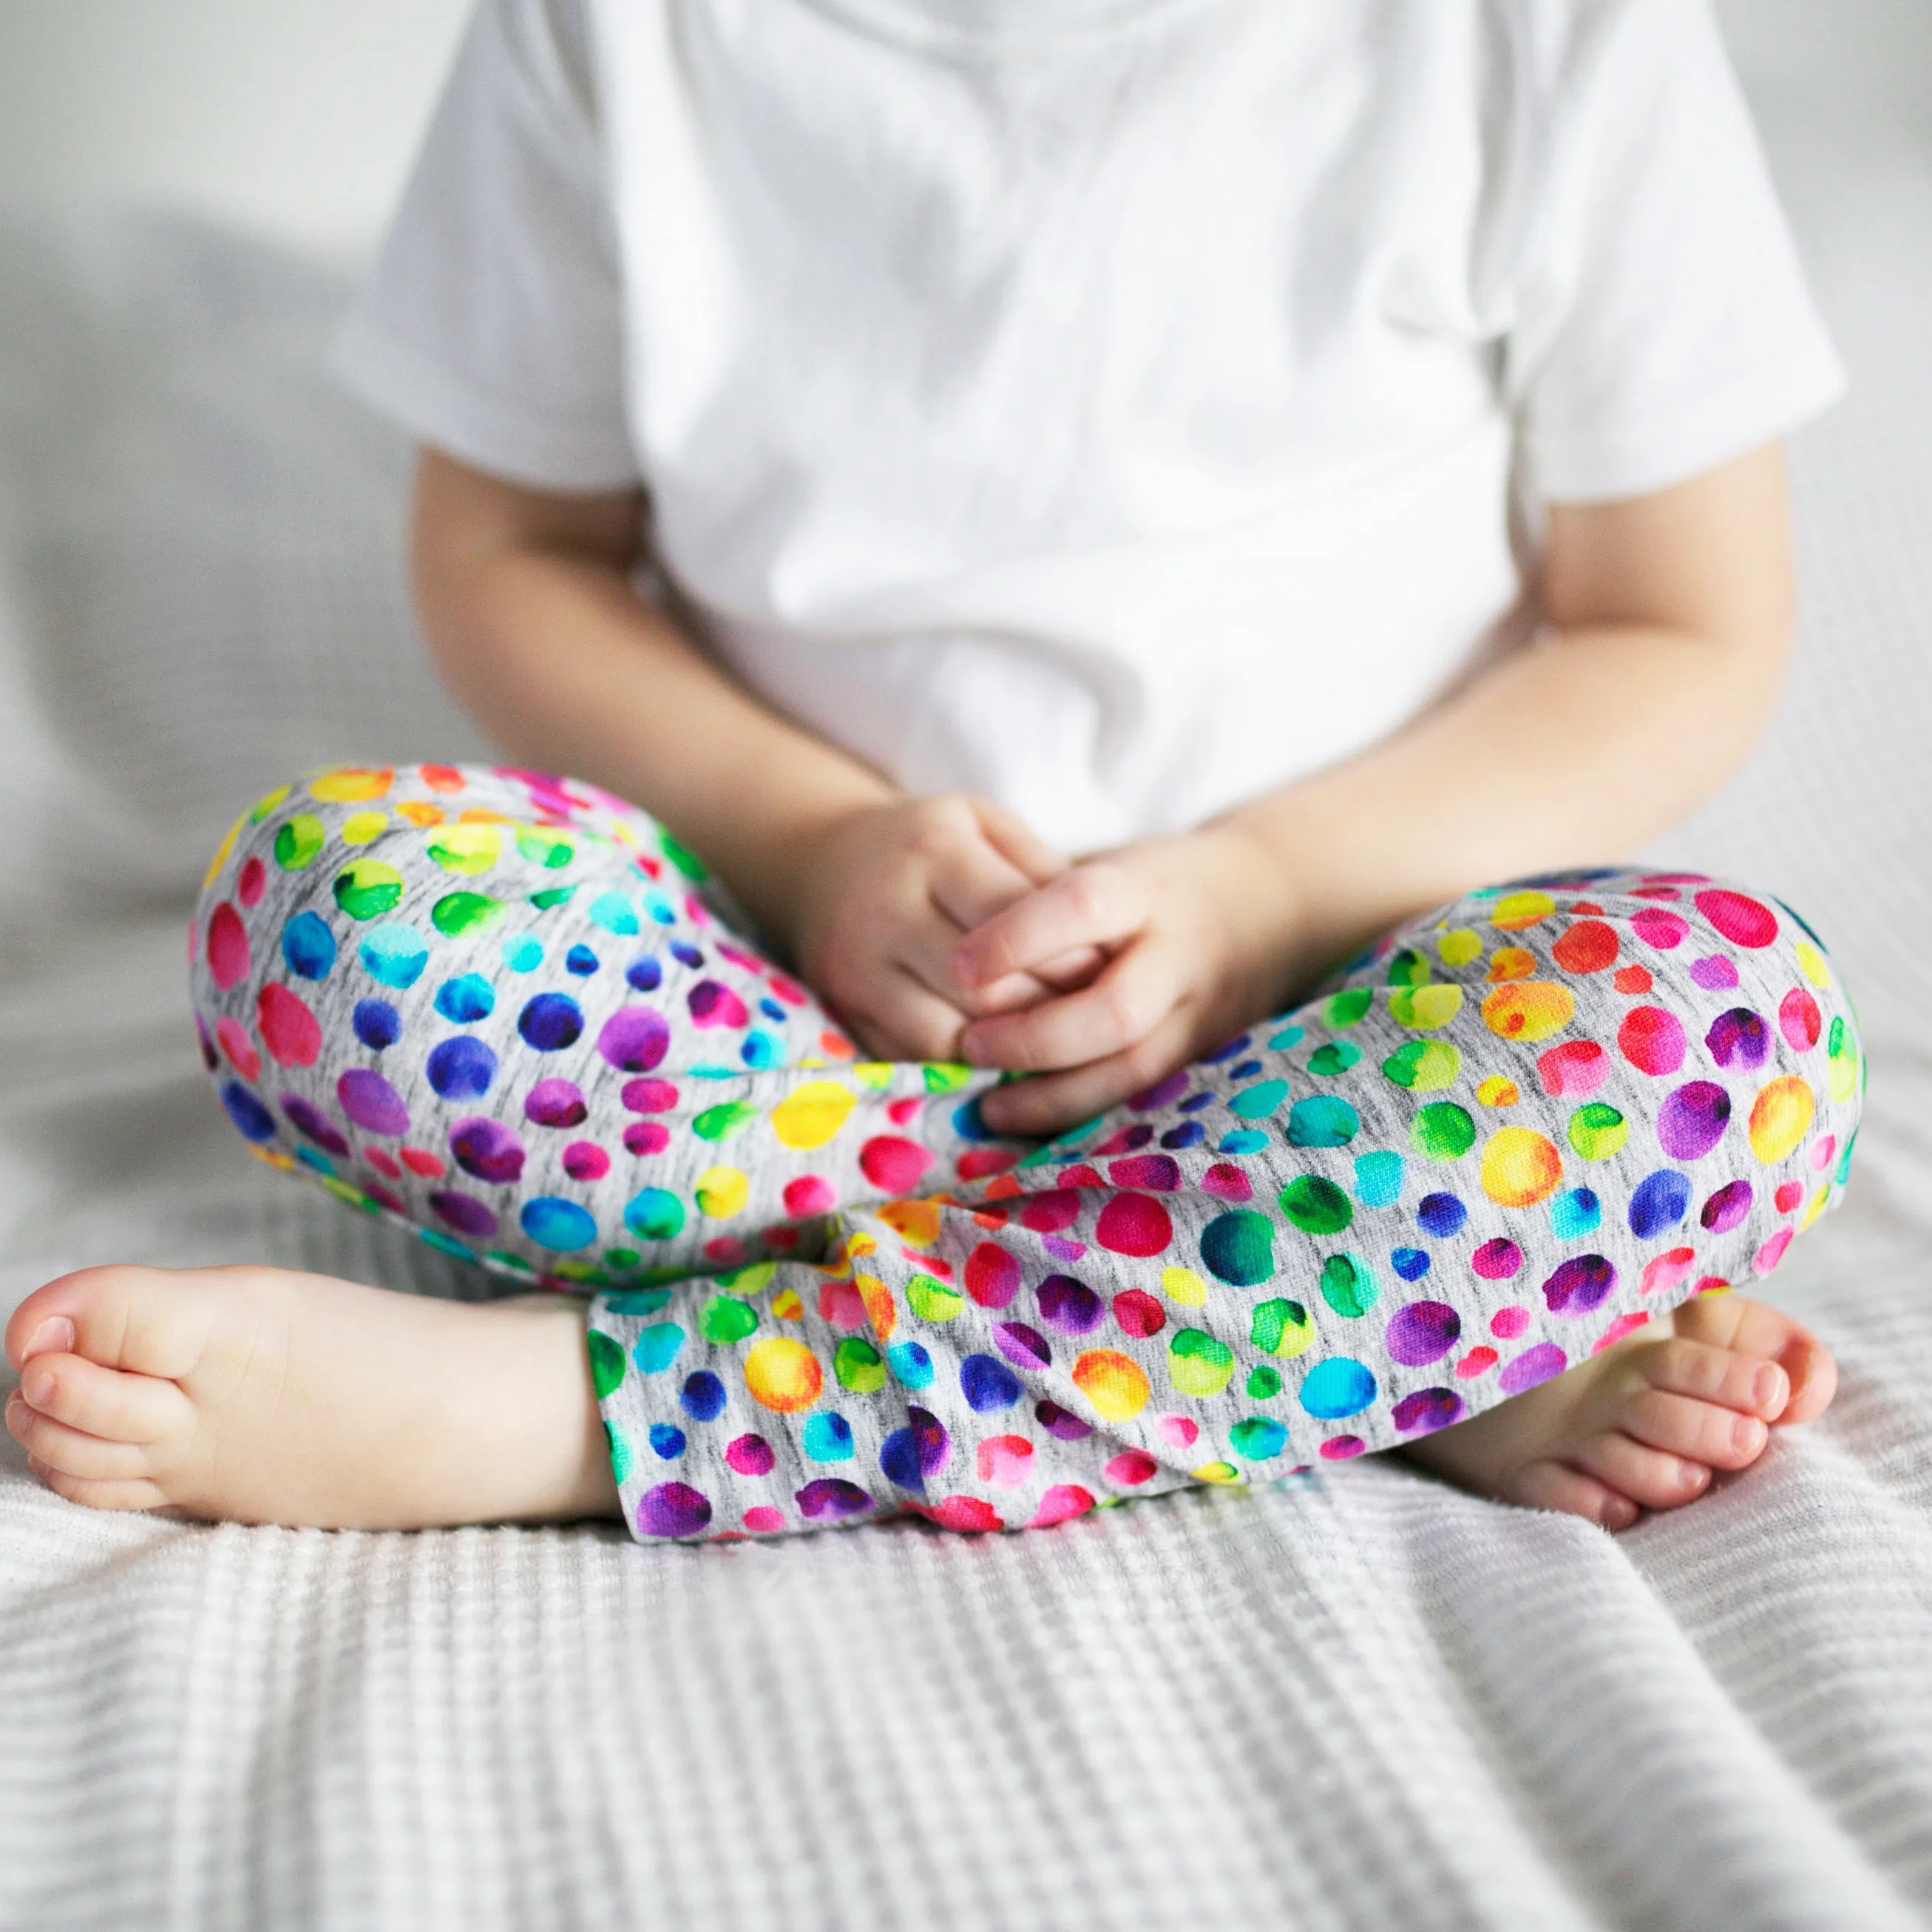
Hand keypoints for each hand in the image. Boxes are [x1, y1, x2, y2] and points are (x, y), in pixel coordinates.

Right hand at [787, 794, 1104, 1063]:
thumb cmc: (928, 844)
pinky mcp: (843, 1011)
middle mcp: (885, 909)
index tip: (1103, 974)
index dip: (1067, 960)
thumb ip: (1041, 871)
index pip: (1014, 925)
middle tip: (1082, 1020)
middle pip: (984, 991)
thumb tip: (1099, 942)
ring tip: (1042, 1041)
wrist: (822, 862)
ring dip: (1005, 1051)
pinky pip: (912, 1058)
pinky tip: (994, 1053)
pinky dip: (961, 1066)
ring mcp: (856, 967)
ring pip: (948, 1038)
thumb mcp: (986, 825)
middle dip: (1044, 1013)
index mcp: (932, 851)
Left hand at [951, 825, 1302, 1135]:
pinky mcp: (1200, 1055)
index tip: (959, 964)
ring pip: (1131, 1068)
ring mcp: (1198, 1012)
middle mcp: (1177, 954)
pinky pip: (1138, 1096)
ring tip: (986, 1103)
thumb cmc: (1152, 884)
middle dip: (1034, 1037)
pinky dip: (1079, 1112)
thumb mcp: (1107, 866)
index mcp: (1145, 889)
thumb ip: (1043, 898)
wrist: (1271, 902)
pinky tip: (1025, 1119)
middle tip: (969, 1044)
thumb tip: (945, 947)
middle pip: (1114, 1011)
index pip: (1083, 904)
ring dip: (1053, 1094)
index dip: (1019, 936)